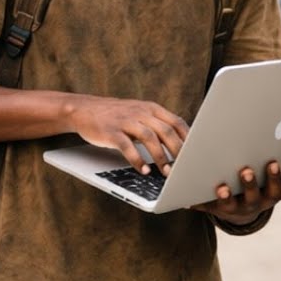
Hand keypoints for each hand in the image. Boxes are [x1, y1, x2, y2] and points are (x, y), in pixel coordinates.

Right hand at [69, 96, 187, 175]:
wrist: (84, 109)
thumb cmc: (116, 116)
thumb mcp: (139, 114)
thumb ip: (157, 125)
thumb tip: (179, 144)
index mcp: (151, 108)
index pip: (177, 122)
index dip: (188, 138)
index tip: (196, 154)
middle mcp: (141, 112)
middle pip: (166, 131)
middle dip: (178, 151)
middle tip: (184, 168)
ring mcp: (125, 121)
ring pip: (149, 138)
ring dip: (160, 157)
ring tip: (166, 172)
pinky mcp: (111, 131)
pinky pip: (126, 146)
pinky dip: (137, 159)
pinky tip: (144, 170)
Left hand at [191, 160, 280, 224]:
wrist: (240, 210)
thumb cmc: (262, 189)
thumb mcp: (277, 189)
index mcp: (267, 197)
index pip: (275, 189)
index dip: (275, 178)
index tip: (273, 163)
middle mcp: (251, 205)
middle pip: (252, 196)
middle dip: (250, 184)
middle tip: (246, 170)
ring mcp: (231, 208)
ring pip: (228, 204)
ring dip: (225, 196)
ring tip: (222, 187)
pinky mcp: (212, 209)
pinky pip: (204, 207)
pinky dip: (196, 203)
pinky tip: (188, 197)